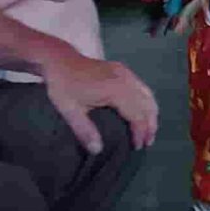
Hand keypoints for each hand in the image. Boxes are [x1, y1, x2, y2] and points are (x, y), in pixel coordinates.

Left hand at [40, 50, 159, 154]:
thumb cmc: (62, 85)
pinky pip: (142, 87)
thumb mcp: (69, 110)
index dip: (140, 132)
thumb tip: (98, 150)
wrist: (59, 60)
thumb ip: (84, 131)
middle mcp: (125, 79)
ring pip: (148, 95)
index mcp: (115, 89)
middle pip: (147, 104)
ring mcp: (126, 73)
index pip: (136, 114)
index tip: (137, 147)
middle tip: (147, 142)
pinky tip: (142, 112)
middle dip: (150, 125)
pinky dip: (146, 102)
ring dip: (151, 113)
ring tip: (148, 131)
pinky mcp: (123, 70)